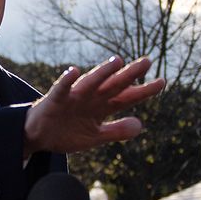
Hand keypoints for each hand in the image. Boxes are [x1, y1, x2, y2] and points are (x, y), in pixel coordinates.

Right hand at [22, 56, 165, 158]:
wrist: (38, 137)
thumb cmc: (67, 132)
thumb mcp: (95, 137)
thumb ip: (116, 131)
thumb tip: (140, 125)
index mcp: (102, 107)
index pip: (126, 97)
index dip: (143, 91)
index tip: (162, 82)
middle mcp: (91, 98)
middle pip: (113, 85)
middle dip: (129, 75)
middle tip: (147, 62)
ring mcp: (74, 97)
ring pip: (91, 83)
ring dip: (103, 73)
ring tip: (117, 62)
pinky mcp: (55, 100)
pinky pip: (62, 89)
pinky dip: (67, 81)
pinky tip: (74, 71)